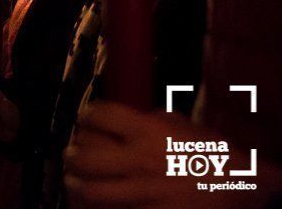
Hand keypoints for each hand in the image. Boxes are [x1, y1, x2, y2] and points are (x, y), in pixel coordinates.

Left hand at [64, 101, 257, 207]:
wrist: (243, 189)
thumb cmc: (214, 155)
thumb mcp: (184, 125)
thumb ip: (151, 119)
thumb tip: (124, 119)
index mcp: (149, 131)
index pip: (100, 115)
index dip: (89, 115)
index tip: (87, 119)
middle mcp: (141, 159)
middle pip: (85, 154)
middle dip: (73, 153)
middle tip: (72, 153)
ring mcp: (141, 191)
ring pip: (89, 188)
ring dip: (75, 183)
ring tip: (73, 179)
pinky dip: (92, 206)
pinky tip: (89, 201)